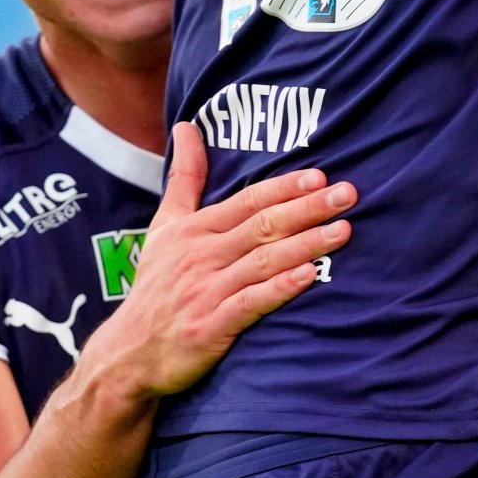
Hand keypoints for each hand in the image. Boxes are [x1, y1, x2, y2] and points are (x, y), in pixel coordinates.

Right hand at [78, 123, 354, 397]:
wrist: (129, 353)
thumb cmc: (157, 285)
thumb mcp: (164, 226)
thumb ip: (184, 178)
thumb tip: (187, 125)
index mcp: (194, 229)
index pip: (248, 201)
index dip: (285, 188)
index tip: (321, 177)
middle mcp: (202, 255)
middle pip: (262, 226)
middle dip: (307, 209)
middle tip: (347, 195)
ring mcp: (206, 291)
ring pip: (263, 261)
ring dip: (306, 244)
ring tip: (343, 231)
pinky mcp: (211, 326)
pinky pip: (250, 303)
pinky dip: (280, 289)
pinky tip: (309, 277)